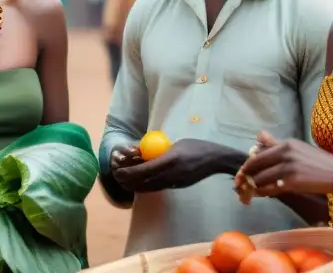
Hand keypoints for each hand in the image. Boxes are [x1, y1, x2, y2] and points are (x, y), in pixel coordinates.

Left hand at [112, 138, 232, 192]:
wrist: (215, 160)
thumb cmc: (196, 147)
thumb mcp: (176, 144)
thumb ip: (159, 150)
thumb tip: (141, 151)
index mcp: (169, 161)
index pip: (143, 170)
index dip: (128, 172)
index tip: (118, 169)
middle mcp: (169, 174)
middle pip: (142, 182)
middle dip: (126, 180)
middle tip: (117, 175)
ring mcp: (173, 182)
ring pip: (148, 188)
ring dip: (134, 185)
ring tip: (124, 180)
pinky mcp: (176, 186)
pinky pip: (156, 188)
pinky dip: (144, 186)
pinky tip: (139, 182)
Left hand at [234, 132, 332, 201]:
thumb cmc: (317, 161)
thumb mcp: (296, 147)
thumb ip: (276, 144)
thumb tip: (258, 135)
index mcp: (285, 144)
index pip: (258, 154)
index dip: (247, 165)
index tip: (240, 173)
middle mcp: (285, 153)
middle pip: (257, 165)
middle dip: (245, 176)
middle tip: (239, 184)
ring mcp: (289, 167)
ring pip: (263, 178)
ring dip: (254, 186)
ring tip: (249, 192)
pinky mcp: (293, 181)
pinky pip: (272, 188)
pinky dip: (264, 192)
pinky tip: (261, 194)